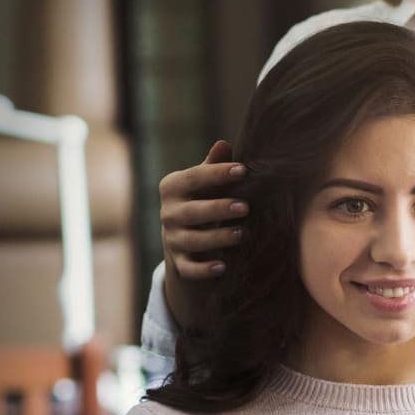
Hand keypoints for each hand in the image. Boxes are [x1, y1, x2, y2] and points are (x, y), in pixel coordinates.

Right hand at [159, 140, 246, 280]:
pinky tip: (222, 267)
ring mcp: (172, 239)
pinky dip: (203, 270)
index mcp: (173, 188)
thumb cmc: (202, 198)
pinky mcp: (179, 262)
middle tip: (246, 207)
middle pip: (192, 212)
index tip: (243, 170)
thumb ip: (214, 165)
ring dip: (216, 238)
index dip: (217, 174)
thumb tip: (224, 144)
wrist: (184, 234)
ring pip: (192, 241)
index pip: (193, 178)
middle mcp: (169, 213)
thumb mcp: (205, 182)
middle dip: (218, 209)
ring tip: (241, 234)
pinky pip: (189, 268)